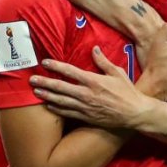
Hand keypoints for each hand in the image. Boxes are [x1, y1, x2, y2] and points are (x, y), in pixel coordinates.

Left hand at [29, 47, 147, 128]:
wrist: (135, 114)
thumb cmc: (127, 91)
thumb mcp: (117, 72)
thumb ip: (103, 61)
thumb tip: (94, 49)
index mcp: (93, 80)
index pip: (70, 71)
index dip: (55, 66)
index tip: (45, 62)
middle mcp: (86, 94)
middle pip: (60, 87)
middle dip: (44, 83)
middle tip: (31, 80)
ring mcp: (85, 107)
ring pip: (61, 101)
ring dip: (47, 96)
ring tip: (35, 92)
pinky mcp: (86, 117)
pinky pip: (68, 113)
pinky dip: (57, 109)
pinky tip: (48, 106)